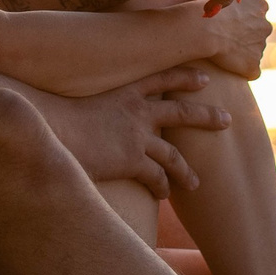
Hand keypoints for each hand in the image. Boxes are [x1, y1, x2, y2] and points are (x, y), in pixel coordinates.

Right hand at [29, 67, 229, 198]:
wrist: (49, 128)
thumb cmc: (50, 114)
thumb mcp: (73, 96)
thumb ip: (87, 101)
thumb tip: (81, 106)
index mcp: (123, 90)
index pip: (161, 79)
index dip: (184, 78)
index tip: (204, 79)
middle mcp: (136, 110)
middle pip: (181, 111)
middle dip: (206, 115)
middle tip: (226, 120)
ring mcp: (137, 135)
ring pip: (173, 154)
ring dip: (186, 170)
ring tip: (196, 183)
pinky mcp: (132, 160)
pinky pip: (156, 177)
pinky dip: (162, 187)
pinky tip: (164, 196)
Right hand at [193, 0, 270, 78]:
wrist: (203, 29)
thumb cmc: (206, 9)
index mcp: (260, 5)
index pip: (255, 14)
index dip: (240, 20)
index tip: (225, 23)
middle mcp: (266, 26)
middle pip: (257, 34)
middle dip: (245, 37)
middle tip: (223, 39)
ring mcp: (261, 47)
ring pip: (253, 52)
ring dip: (241, 53)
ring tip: (221, 52)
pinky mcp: (253, 66)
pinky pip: (250, 71)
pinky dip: (241, 71)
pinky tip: (226, 67)